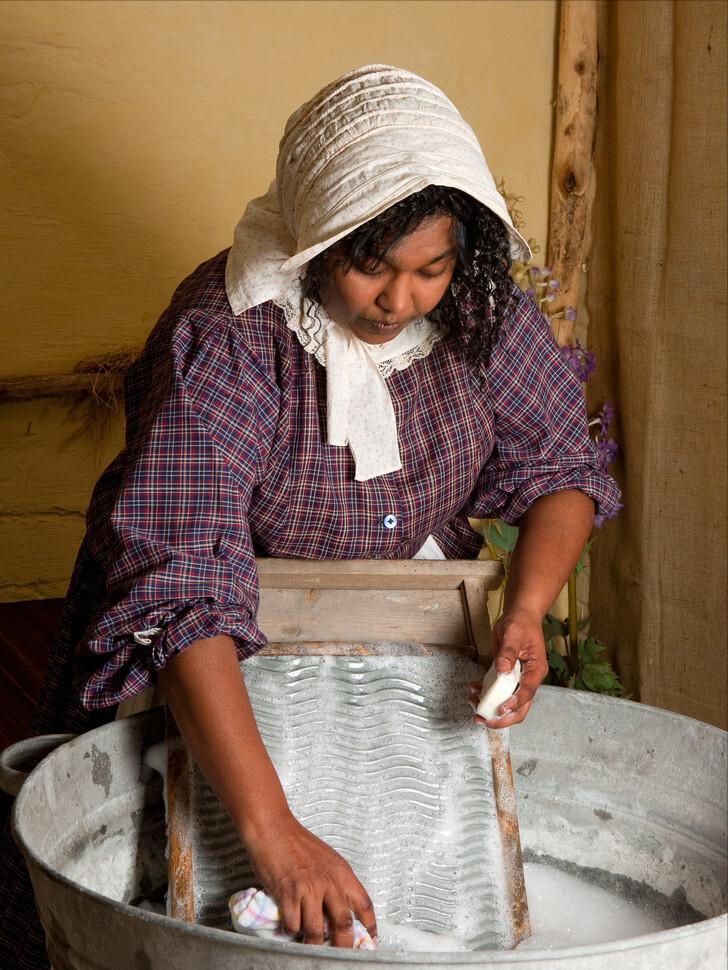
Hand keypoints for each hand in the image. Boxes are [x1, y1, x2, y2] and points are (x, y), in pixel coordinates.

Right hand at [241, 810, 376, 947]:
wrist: (273, 829)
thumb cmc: (297, 842)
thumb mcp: (326, 859)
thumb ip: (335, 882)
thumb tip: (340, 909)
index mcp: (342, 872)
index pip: (364, 904)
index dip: (369, 927)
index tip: (369, 941)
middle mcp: (328, 882)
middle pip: (344, 925)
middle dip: (344, 945)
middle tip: (340, 953)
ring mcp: (308, 889)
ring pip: (316, 932)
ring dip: (313, 943)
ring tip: (310, 943)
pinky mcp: (288, 895)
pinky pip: (294, 925)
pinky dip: (292, 930)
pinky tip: (290, 924)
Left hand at [470, 608, 547, 728]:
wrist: (520, 616)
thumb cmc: (521, 623)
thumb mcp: (514, 633)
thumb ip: (508, 651)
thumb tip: (503, 669)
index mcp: (536, 670)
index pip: (527, 692)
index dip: (514, 703)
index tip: (500, 709)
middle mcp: (528, 678)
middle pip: (520, 708)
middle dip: (503, 718)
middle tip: (484, 720)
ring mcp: (518, 680)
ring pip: (507, 704)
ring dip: (491, 709)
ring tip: (473, 704)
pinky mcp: (506, 677)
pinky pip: (497, 692)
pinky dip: (485, 694)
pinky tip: (473, 689)